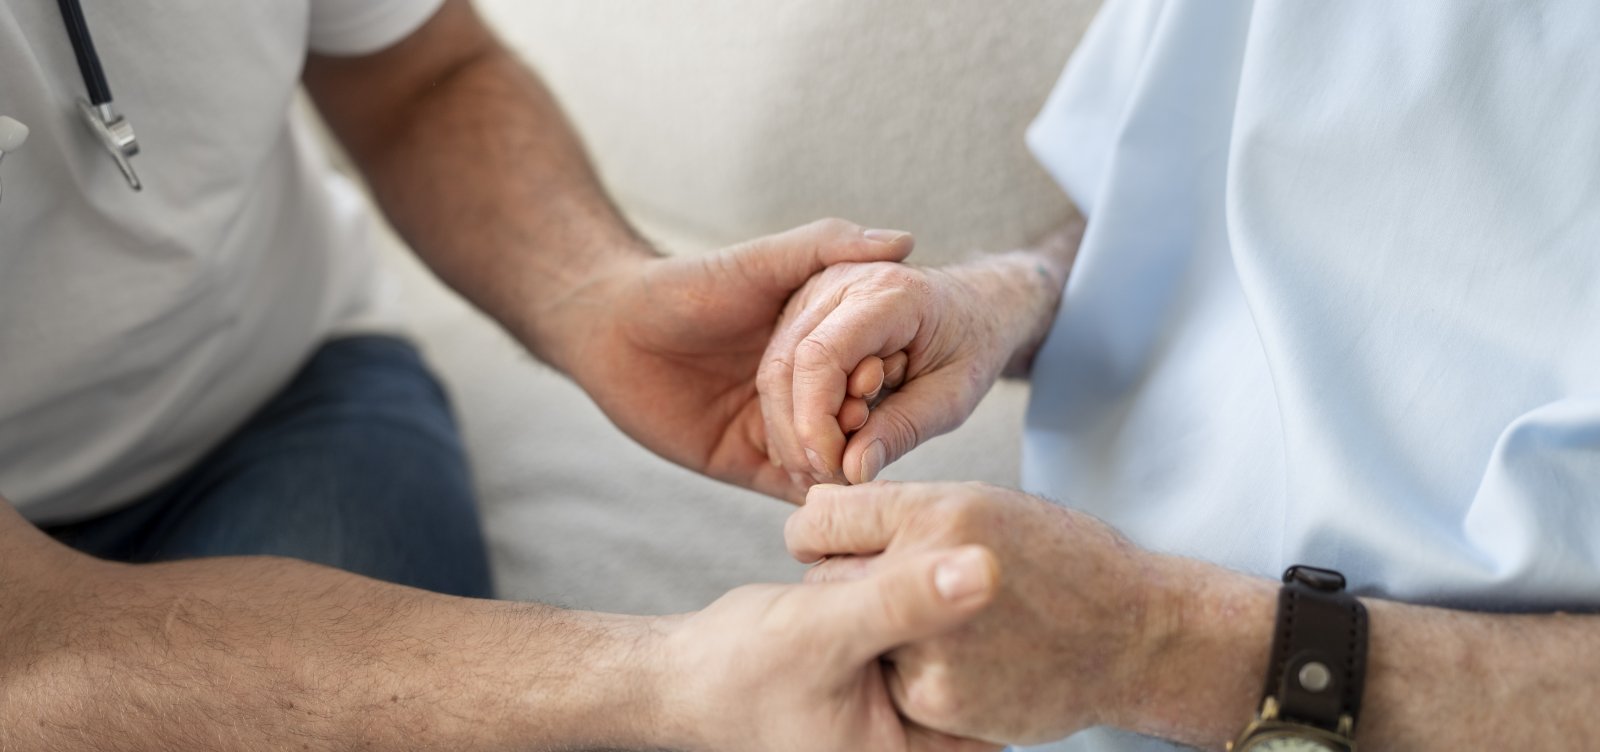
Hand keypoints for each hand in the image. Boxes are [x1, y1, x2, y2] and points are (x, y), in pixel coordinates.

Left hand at [548, 219, 915, 501]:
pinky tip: (825, 491)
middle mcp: (806, 389)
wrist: (609, 328)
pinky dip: (811, 494)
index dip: (886, 375)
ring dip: (844, 463)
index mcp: (820, 344)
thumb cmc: (687, 285)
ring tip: (849, 459)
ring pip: (831, 459)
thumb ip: (826, 246)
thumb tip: (903, 241)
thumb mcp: (762, 261)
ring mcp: (778, 429)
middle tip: (862, 422)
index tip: (887, 375)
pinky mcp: (746, 463)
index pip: (874, 370)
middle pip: (859, 420)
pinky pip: (790, 488)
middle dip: (869, 426)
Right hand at [654, 543, 1002, 751]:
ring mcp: (894, 722)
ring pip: (946, 657)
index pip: (996, 703)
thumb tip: (988, 570)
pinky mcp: (879, 689)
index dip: (1006, 637)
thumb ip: (903, 599)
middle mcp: (907, 748)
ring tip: (950, 560)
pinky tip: (906, 566)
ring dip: (944, 609)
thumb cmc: (740, 667)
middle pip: (975, 679)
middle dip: (976, 623)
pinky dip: (914, 608)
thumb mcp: (829, 627)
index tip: (1007, 572)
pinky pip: (917, 647)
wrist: (675, 675)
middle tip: (988, 556)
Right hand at [758, 262, 1019, 486]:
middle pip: (785, 364)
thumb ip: (903, 430)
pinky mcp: (804, 309)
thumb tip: (851, 472)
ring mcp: (815, 290)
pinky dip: (795, 412)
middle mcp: (840, 281)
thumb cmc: (971, 345)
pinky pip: (780, 367)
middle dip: (799, 433)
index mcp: (886, 293)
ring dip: (793, 427)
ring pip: (774, 369)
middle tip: (831, 477)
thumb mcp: (953, 395)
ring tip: (833, 462)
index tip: (833, 468)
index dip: (815, 421)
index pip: (821, 356)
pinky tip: (823, 442)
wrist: (974, 305)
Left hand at [784, 482, 1184, 744]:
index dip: (823, 534)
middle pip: (825, 580)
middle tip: (901, 587)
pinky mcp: (936, 698)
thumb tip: (812, 512)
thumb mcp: (983, 505)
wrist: (1133, 636)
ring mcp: (930, 644)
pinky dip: (909, 672)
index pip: (819, 521)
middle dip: (848, 583)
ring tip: (946, 625)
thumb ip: (896, 510)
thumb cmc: (1056, 560)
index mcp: (939, 515)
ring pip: (855, 634)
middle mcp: (928, 574)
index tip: (837, 544)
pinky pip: (886, 679)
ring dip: (878, 632)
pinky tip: (963, 659)